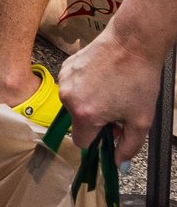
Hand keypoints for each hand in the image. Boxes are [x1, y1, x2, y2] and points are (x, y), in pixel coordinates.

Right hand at [58, 25, 163, 161]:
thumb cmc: (138, 80)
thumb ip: (129, 147)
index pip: (82, 143)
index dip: (99, 141)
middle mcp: (68, 98)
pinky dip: (84, 86)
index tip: (111, 132)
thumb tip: (119, 164)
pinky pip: (72, 86)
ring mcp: (64, 80)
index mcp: (85, 115)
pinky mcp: (65, 66)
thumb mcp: (141, 121)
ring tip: (110, 89)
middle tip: (116, 108)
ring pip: (74, 103)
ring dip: (89, 103)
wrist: (132, 43)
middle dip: (95, 120)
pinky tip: (102, 76)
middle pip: (78, 122)